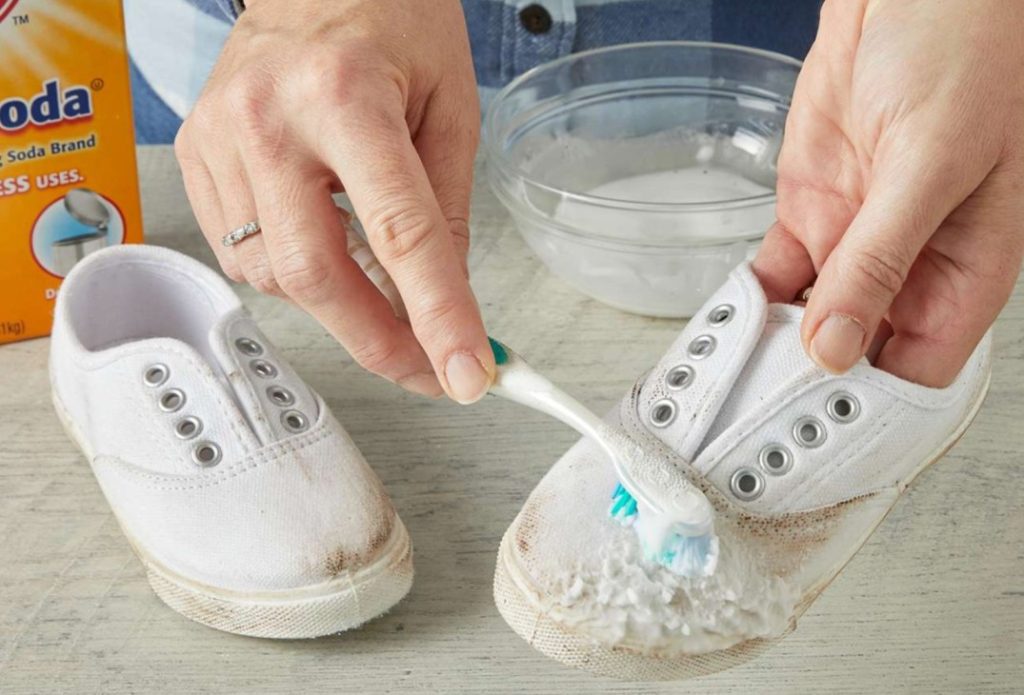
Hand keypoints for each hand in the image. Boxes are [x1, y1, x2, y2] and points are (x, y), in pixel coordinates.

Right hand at [174, 0, 493, 402]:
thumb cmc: (389, 17)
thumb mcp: (449, 105)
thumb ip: (446, 211)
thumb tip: (444, 302)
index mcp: (346, 94)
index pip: (398, 234)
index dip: (437, 317)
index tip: (465, 373)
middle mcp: (268, 117)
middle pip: (315, 274)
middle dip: (378, 341)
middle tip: (426, 367)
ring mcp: (219, 137)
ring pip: (275, 276)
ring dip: (337, 301)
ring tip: (377, 278)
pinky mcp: (195, 154)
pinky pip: (242, 255)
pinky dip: (293, 272)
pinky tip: (323, 241)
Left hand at [753, 0, 1023, 386]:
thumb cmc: (962, 53)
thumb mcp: (931, 163)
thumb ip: (882, 258)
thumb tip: (837, 344)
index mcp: (964, 269)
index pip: (920, 369)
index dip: (874, 409)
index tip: (820, 439)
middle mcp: (908, 267)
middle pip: (856, 354)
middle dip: (809, 389)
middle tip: (754, 422)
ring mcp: (854, 241)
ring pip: (809, 319)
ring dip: (770, 351)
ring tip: (728, 388)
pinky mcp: (811, 211)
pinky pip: (778, 274)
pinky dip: (751, 301)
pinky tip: (727, 326)